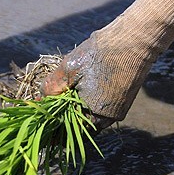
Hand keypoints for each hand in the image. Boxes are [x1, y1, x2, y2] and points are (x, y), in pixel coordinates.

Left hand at [42, 0, 173, 129]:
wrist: (135, 39)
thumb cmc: (99, 54)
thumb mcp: (67, 70)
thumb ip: (51, 89)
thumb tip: (39, 101)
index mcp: (93, 118)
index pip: (65, 134)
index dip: (50, 128)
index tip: (38, 121)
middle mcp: (106, 121)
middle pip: (76, 128)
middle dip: (60, 120)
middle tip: (45, 108)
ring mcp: (116, 113)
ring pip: (87, 118)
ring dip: (72, 111)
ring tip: (58, 99)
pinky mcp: (121, 102)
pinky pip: (97, 111)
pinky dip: (84, 105)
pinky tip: (76, 91)